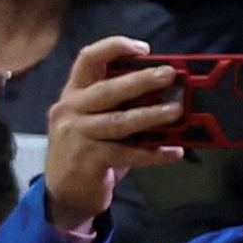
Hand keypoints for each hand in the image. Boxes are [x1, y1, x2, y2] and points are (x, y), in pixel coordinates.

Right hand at [39, 34, 184, 231]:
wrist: (64, 194)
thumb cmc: (88, 152)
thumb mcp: (97, 123)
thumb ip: (121, 108)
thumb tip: (166, 95)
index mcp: (73, 94)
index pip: (87, 59)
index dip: (114, 47)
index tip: (144, 49)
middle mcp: (69, 110)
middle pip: (107, 89)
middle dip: (141, 80)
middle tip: (170, 76)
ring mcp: (75, 135)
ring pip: (119, 121)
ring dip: (151, 116)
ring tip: (177, 112)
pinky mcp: (86, 159)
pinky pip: (127, 153)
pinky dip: (154, 153)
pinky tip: (175, 152)